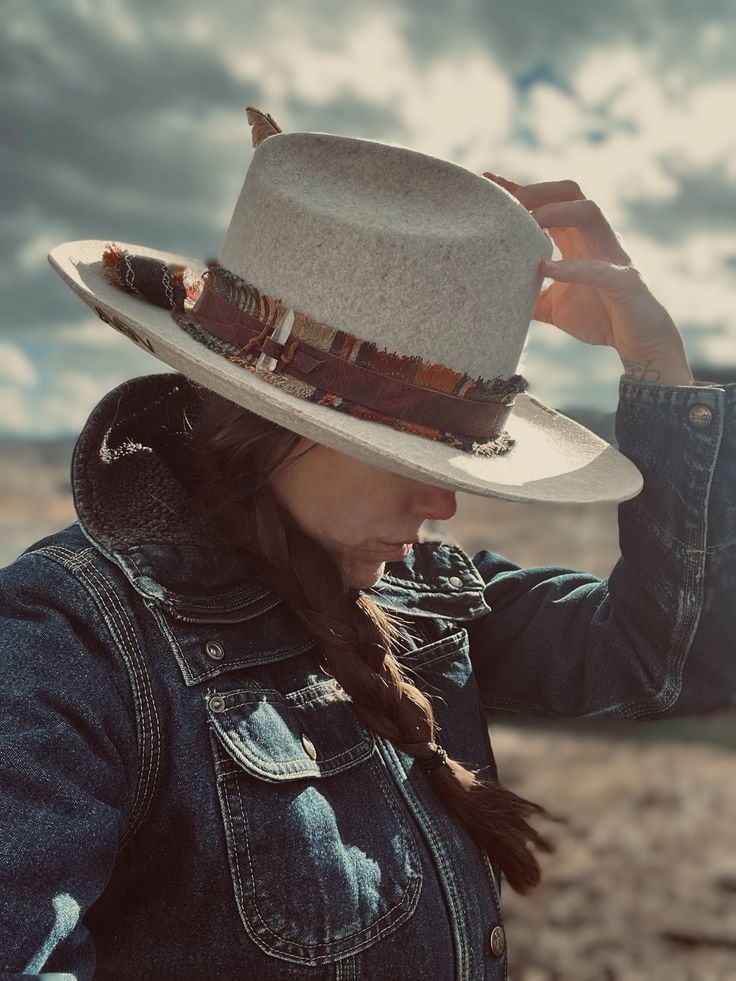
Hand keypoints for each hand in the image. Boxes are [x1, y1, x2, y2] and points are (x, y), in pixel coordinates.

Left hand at [482, 172, 690, 374]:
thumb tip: (494, 300)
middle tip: (508, 203)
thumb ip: (528, 297)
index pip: (549, 203)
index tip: (488, 180)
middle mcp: (596, 239)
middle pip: (570, 192)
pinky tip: (545, 269)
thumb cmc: (600, 319)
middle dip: (538, 191)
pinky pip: (600, 268)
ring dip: (557, 212)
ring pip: (590, 212)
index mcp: (578, 241)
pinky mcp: (625, 282)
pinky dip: (571, 268)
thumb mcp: (553, 308)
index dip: (521, 190)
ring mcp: (613, 256)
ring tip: (528, 223)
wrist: (640, 343)